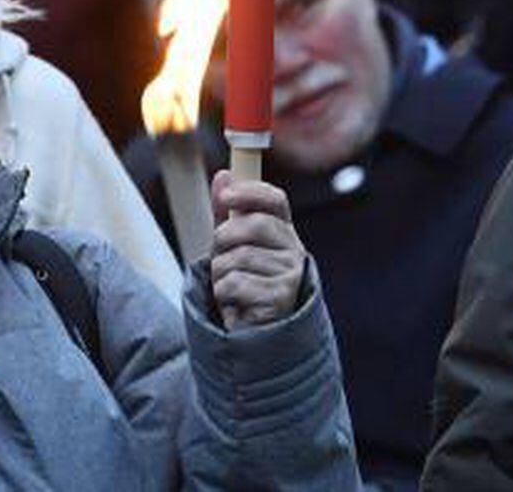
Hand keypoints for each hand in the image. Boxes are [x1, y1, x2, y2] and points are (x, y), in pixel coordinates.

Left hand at [207, 171, 307, 327]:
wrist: (255, 337)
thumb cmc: (244, 286)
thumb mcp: (232, 247)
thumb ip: (227, 214)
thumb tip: (223, 175)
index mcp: (283, 233)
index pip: (276, 200)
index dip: (251, 192)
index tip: (226, 195)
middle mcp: (293, 250)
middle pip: (256, 225)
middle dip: (225, 239)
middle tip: (219, 256)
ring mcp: (290, 274)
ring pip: (240, 257)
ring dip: (220, 274)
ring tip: (228, 288)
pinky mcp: (281, 298)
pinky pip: (236, 283)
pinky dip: (224, 294)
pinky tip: (234, 303)